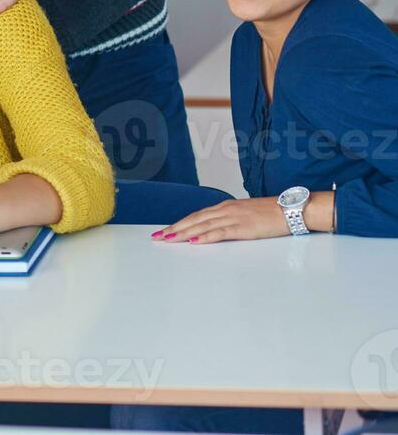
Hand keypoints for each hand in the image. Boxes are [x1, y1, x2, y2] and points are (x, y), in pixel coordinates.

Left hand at [153, 197, 288, 243]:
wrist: (290, 209)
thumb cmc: (270, 213)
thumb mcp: (245, 213)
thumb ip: (230, 219)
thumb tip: (217, 227)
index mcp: (225, 207)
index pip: (197, 215)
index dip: (180, 223)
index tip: (166, 230)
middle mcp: (225, 210)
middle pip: (194, 220)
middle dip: (175, 228)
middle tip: (158, 236)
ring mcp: (233, 218)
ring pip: (202, 226)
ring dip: (183, 233)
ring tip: (168, 239)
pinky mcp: (242, 228)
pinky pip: (219, 233)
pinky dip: (204, 237)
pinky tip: (193, 241)